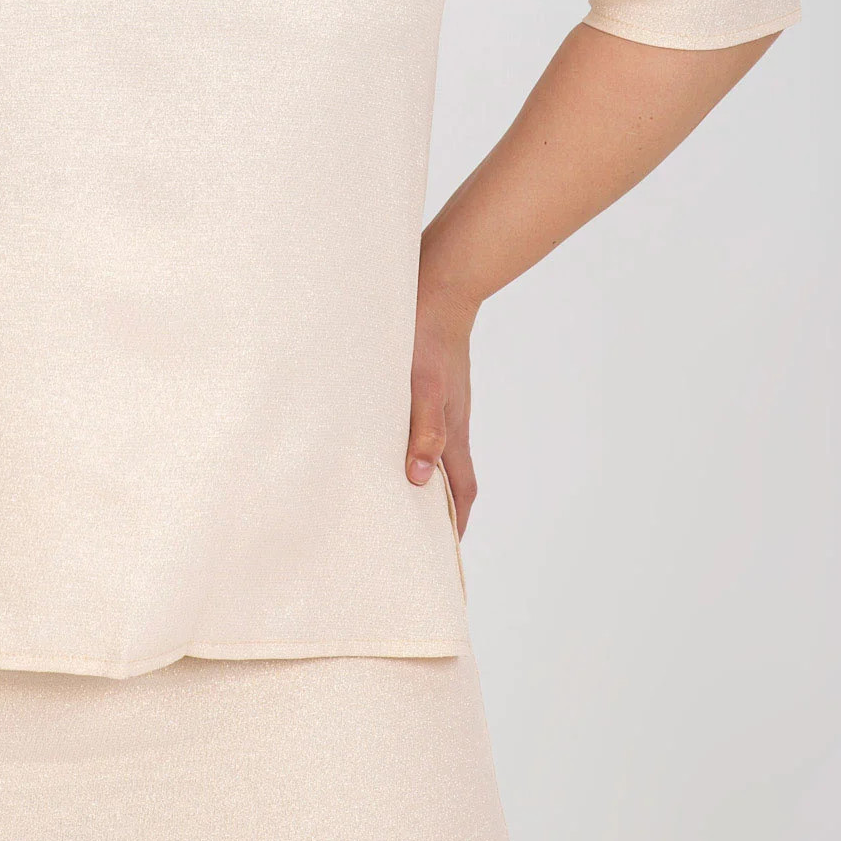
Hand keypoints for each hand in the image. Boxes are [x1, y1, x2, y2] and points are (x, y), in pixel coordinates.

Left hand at [406, 274, 480, 537]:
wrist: (439, 284)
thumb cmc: (427, 334)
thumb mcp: (423, 385)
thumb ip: (423, 429)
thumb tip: (418, 479)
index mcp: (452, 431)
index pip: (459, 492)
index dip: (453, 525)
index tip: (441, 555)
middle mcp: (449, 422)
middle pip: (447, 478)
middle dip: (432, 509)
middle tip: (408, 534)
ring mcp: (441, 402)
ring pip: (431, 451)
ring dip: (417, 475)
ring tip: (388, 494)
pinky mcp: (426, 383)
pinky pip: (419, 424)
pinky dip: (407, 442)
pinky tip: (381, 438)